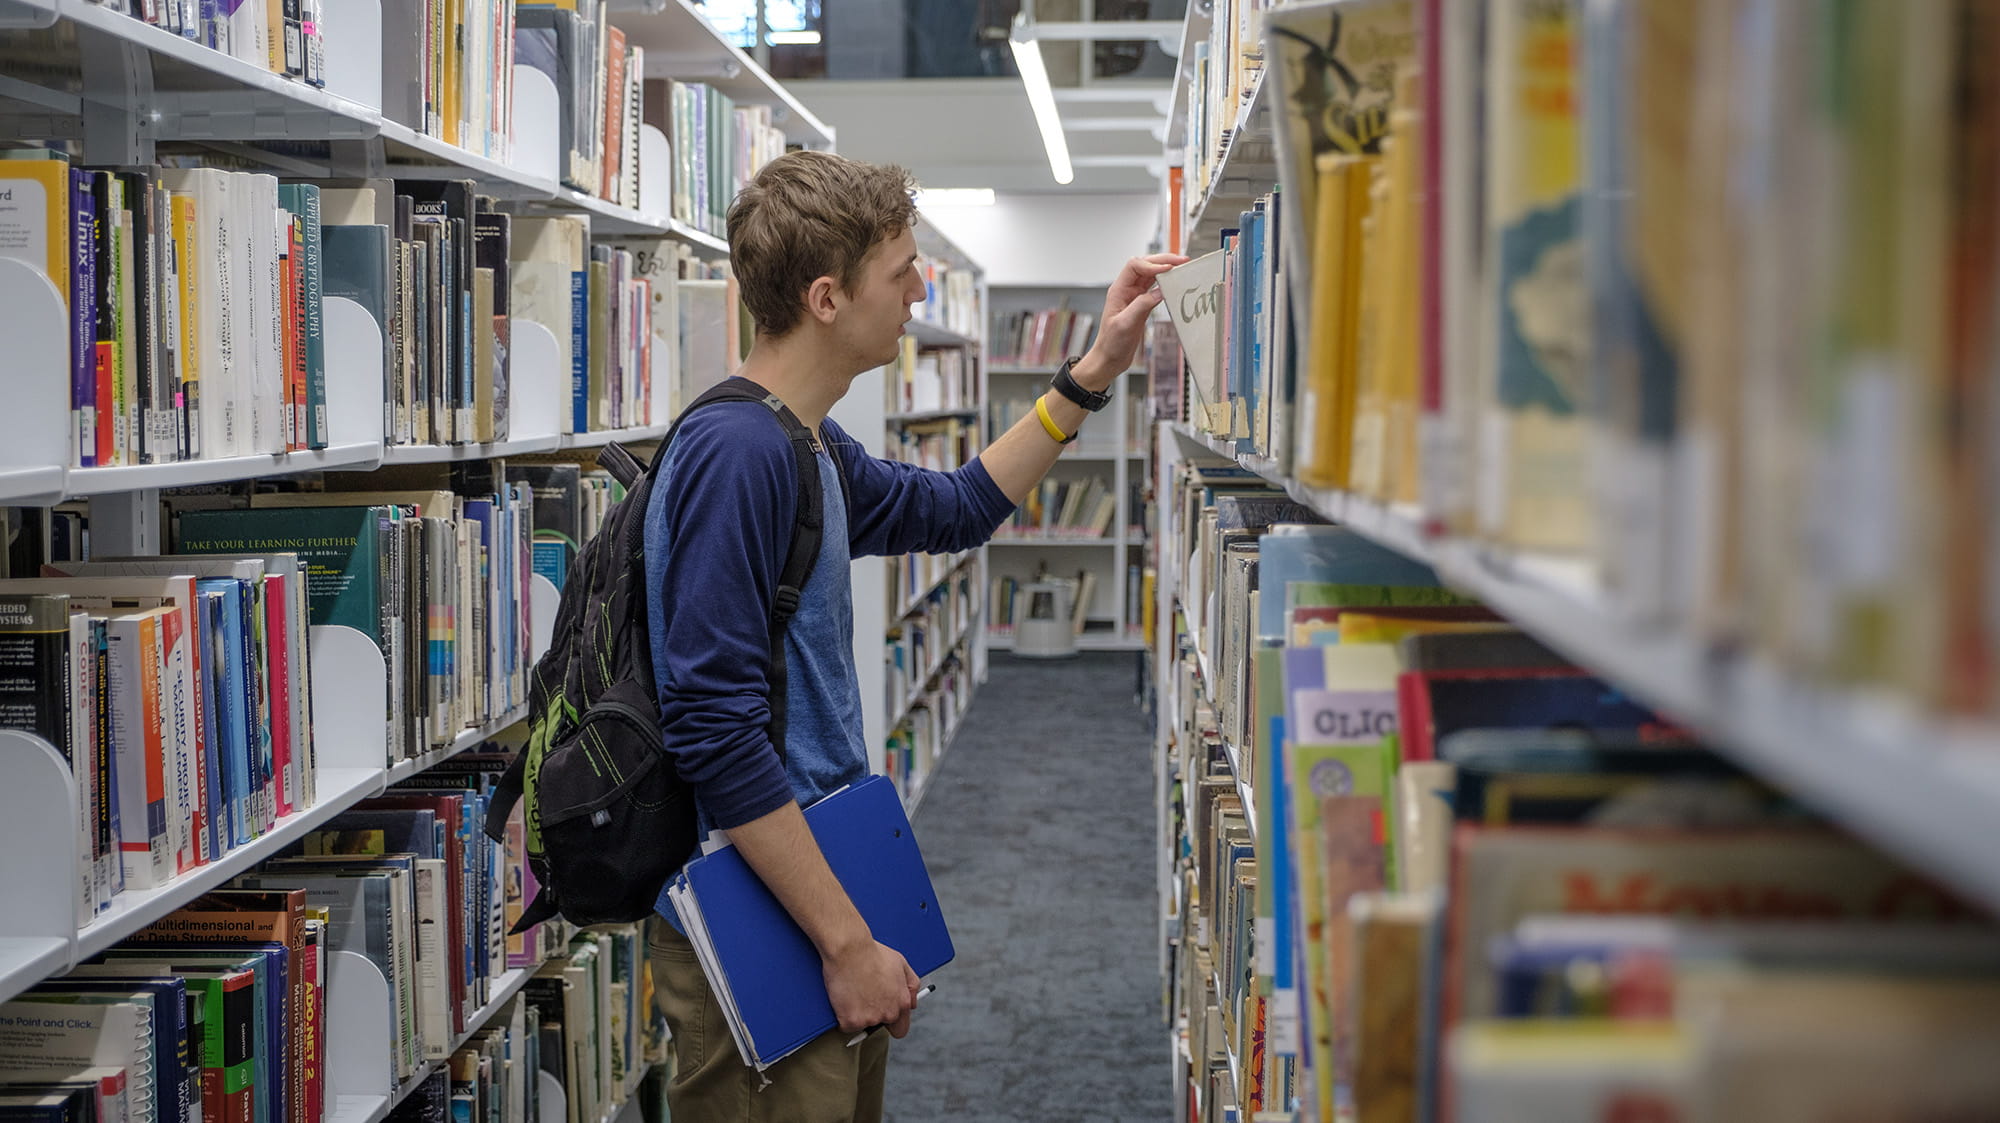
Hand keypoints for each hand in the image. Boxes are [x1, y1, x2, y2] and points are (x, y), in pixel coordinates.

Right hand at [823, 939, 920, 1038]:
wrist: (850, 949)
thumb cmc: (872, 953)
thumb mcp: (901, 963)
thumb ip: (911, 986)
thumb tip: (912, 1003)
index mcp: (902, 1002)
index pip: (900, 1028)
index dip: (891, 1023)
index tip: (882, 1015)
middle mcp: (888, 1013)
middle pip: (879, 1026)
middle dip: (872, 1014)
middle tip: (863, 996)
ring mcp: (869, 1019)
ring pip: (861, 1025)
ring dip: (856, 1013)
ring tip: (853, 990)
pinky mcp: (851, 1021)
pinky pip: (846, 1026)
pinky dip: (842, 1015)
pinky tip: (844, 998)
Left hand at [1073, 252, 1190, 389]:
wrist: (1109, 359)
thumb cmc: (1111, 344)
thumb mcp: (1126, 324)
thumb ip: (1142, 305)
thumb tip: (1160, 291)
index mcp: (1118, 290)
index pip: (1135, 266)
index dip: (1152, 264)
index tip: (1168, 269)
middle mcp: (1126, 290)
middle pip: (1144, 265)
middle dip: (1162, 261)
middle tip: (1181, 261)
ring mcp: (1134, 297)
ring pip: (1151, 275)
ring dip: (1166, 269)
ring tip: (1181, 267)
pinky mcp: (1142, 305)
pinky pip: (1155, 288)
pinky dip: (1166, 283)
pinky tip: (1174, 283)